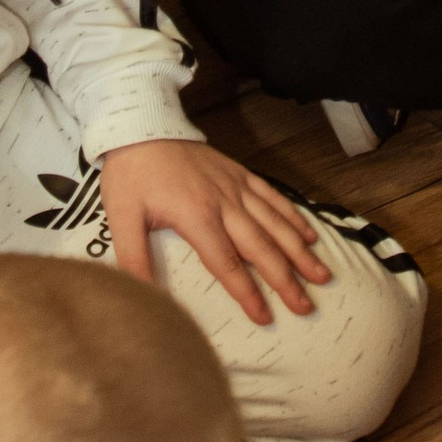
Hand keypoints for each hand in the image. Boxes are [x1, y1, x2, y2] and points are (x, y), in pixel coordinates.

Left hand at [102, 139, 330, 325]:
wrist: (140, 123)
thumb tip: (144, 298)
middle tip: (306, 307)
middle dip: (286, 279)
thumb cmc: (130, 173)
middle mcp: (225, 203)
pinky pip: (273, 197)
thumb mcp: (121, 216)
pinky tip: (310, 235)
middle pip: (262, 248)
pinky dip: (293, 216)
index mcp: (197, 217)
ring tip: (321, 275)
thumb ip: (133, 258)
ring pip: (276, 223)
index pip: (228, 264)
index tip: (265, 317)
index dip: (248, 293)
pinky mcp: (240, 173)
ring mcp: (236, 187)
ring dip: (299, 251)